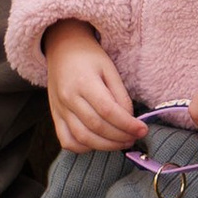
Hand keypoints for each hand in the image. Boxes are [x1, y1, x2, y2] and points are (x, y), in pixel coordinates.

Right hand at [44, 20, 143, 151]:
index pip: (108, 111)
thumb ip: (120, 95)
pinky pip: (67, 140)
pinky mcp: (55, 116)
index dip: (127, 124)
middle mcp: (69, 98)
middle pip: (96, 127)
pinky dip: (83, 148)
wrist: (62, 48)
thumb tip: (129, 120)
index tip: (143, 130)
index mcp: (84, 82)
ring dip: (106, 146)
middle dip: (120, 137)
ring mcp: (60, 109)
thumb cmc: (89, 57)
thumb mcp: (109, 68)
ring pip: (82, 138)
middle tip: (135, 137)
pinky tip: (98, 143)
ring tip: (122, 143)